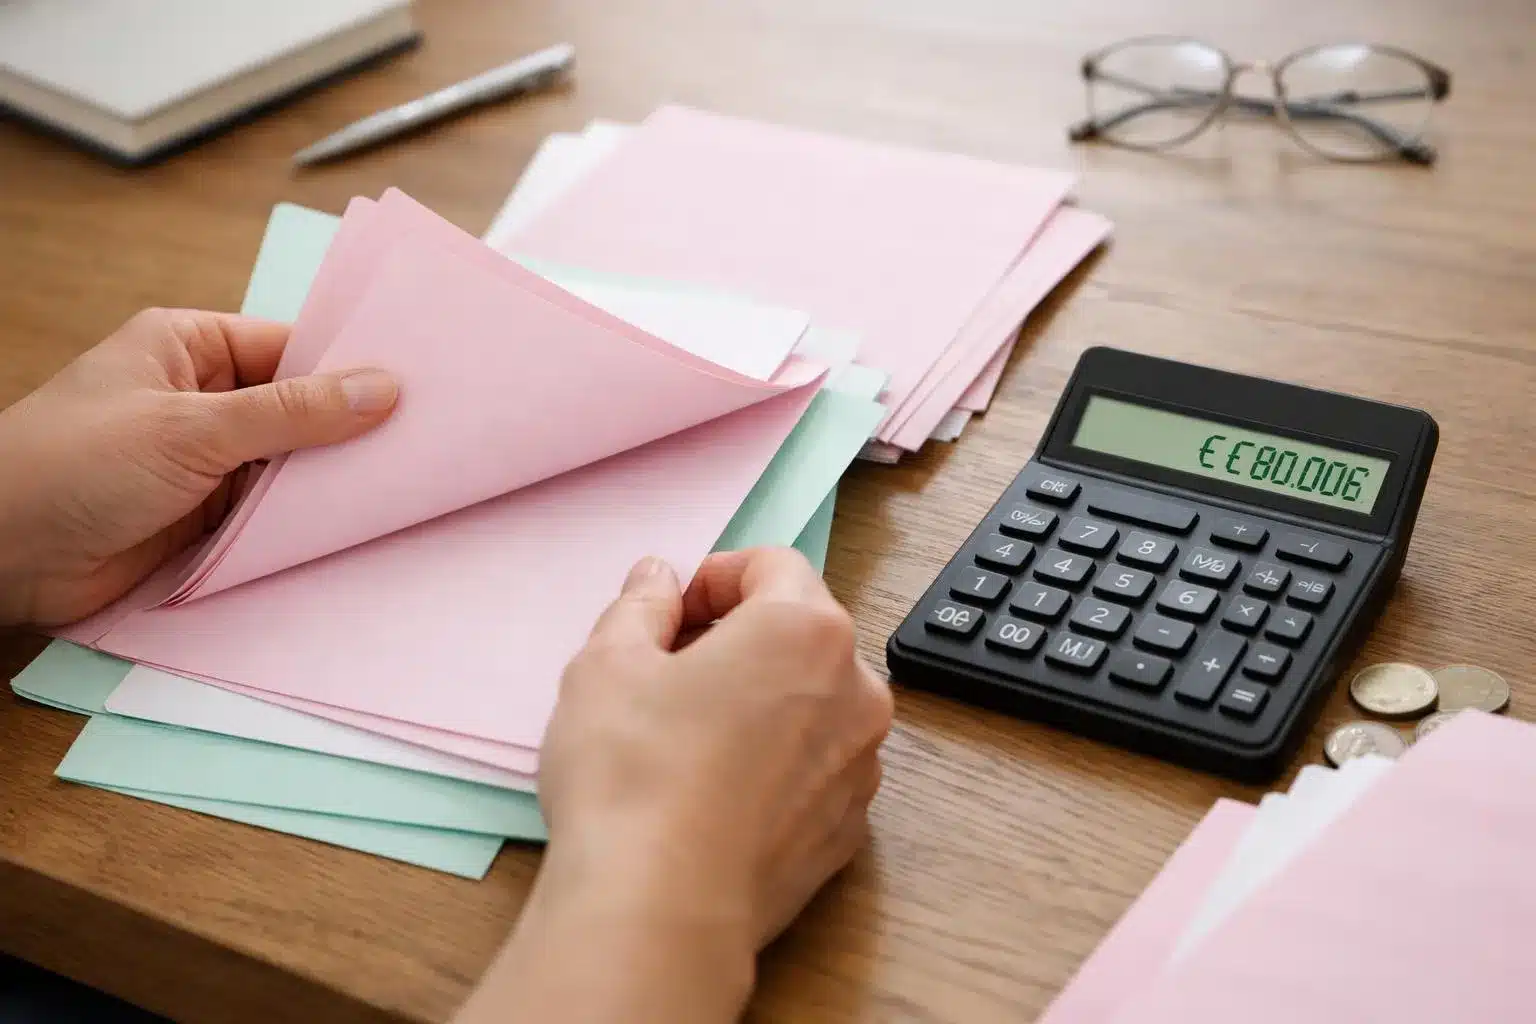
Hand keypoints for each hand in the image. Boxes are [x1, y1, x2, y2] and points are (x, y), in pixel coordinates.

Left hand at [0, 308, 396, 625]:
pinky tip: (358, 521)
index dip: (351, 365)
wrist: (1, 554)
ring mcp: (205, 460)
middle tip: (430, 436)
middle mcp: (201, 398)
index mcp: (189, 347)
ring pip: (290, 463)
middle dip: (351, 425)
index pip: (290, 347)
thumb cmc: (72, 465)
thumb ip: (292, 412)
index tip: (420, 384)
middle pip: (299, 406)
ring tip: (410, 480)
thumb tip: (382, 388)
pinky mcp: (206, 516)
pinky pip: (272, 512)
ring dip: (331, 478)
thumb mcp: (191, 428)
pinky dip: (307, 519)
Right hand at [456, 548, 892, 1023]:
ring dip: (763, 701)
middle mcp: (856, 691)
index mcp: (806, 630)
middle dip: (740, 638)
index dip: (714, 578)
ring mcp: (860, 766)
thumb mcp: (608, 663)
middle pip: (802, 633)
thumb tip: (660, 580)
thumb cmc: (633, 773)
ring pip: (814, 704)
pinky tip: (715, 792)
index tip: (671, 612)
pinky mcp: (848, 831)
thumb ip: (641, 604)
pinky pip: (815, 770)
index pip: (773, 565)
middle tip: (669, 671)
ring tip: (689, 737)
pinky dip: (776, 764)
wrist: (660, 910)